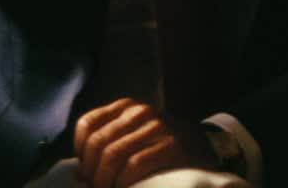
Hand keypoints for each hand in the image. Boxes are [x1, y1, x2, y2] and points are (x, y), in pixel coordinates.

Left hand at [72, 99, 215, 187]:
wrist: (208, 145)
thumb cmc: (166, 145)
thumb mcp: (138, 132)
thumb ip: (114, 140)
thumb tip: (81, 171)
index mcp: (127, 107)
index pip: (87, 123)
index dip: (79, 150)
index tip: (84, 170)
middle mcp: (139, 113)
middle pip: (98, 142)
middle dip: (90, 171)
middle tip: (94, 187)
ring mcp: (157, 127)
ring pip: (113, 154)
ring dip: (104, 179)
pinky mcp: (172, 145)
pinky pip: (135, 163)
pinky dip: (123, 181)